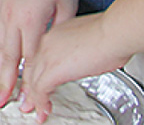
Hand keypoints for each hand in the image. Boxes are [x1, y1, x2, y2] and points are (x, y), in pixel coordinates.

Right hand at [0, 0, 79, 108]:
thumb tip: (55, 50)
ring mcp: (4, 9)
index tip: (27, 99)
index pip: (29, 59)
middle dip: (4, 83)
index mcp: (31, 18)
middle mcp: (13, 16)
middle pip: (8, 57)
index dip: (28, 82)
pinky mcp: (1, 2)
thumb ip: (59, 30)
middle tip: (0, 102)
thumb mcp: (68, 5)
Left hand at [15, 12, 130, 120]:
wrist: (113, 32)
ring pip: (33, 80)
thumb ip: (78, 48)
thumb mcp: (86, 39)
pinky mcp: (53, 69)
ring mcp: (47, 55)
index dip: (36, 71)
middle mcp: (45, 43)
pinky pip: (41, 90)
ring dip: (35, 99)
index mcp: (53, 34)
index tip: (37, 81)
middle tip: (30, 100)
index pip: (38, 56)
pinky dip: (41, 102)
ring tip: (37, 110)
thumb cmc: (110, 34)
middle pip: (32, 68)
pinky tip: (45, 110)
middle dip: (30, 86)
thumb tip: (83, 57)